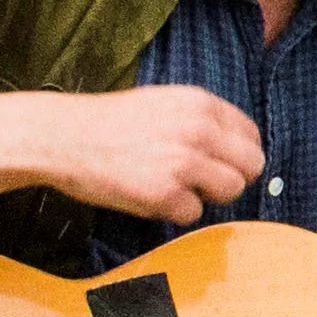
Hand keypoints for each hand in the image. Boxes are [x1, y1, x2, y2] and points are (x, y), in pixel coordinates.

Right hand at [26, 86, 265, 226]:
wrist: (63, 136)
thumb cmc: (112, 123)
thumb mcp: (166, 103)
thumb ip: (204, 120)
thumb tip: (239, 149)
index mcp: (202, 104)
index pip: (252, 136)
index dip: (239, 154)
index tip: (221, 162)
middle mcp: (199, 131)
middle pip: (252, 167)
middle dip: (231, 177)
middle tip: (202, 181)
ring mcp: (183, 163)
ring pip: (230, 191)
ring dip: (205, 195)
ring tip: (173, 186)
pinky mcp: (163, 194)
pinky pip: (193, 214)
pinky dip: (173, 211)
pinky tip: (148, 194)